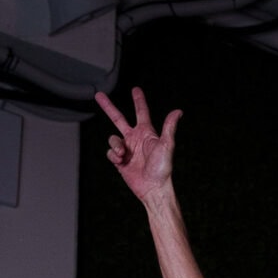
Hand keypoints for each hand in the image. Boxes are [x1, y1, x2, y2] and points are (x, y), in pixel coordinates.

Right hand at [97, 87, 180, 203]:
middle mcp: (135, 139)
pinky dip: (113, 156)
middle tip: (98, 95)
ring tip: (123, 154)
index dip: (138, 100)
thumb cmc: (162, 168)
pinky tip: (121, 162)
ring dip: (115, 145)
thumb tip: (178, 111)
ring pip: (112, 139)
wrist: (153, 188)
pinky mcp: (120, 161)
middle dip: (108, 107)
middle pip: (118, 118)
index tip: (135, 89)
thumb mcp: (166, 145)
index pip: (141, 112)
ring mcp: (127, 149)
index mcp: (146, 133)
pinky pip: (110, 153)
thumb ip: (169, 127)